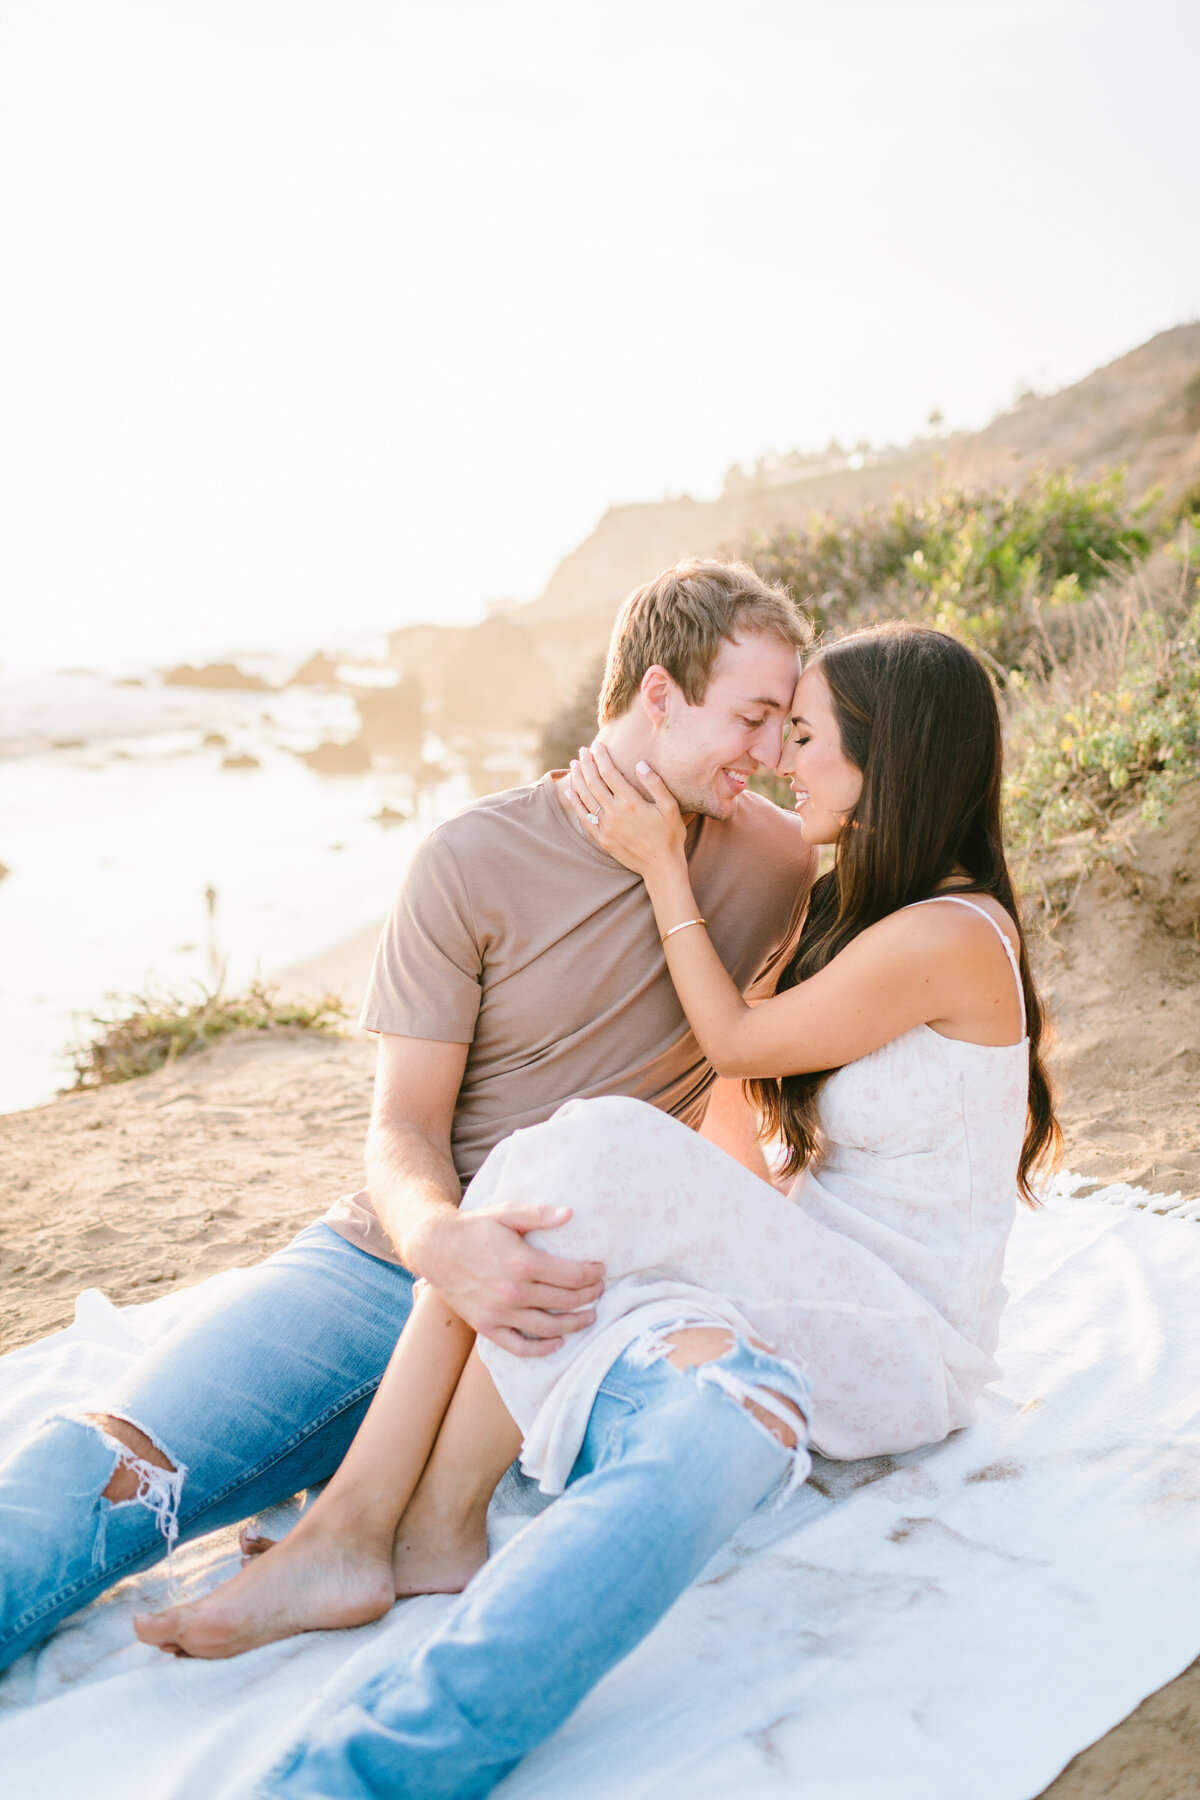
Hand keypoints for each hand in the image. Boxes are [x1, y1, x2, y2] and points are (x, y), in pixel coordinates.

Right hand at [415, 1202, 605, 1357]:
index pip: (572, 1276)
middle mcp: (512, 1292)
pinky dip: (542, 1349)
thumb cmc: (474, 1228)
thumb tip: (570, 1214)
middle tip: (600, 1290)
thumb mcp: (506, 1213)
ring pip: (548, 1327)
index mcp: (522, 1263)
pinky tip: (558, 1341)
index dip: (592, 1275)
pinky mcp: (486, 1327)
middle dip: (590, 1296)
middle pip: (565, 1301)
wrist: (435, 1247)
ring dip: (575, 1324)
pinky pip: (519, 1347)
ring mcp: (499, 1313)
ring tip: (590, 1316)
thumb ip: (539, 1215)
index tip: (601, 1271)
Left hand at [568, 743, 685, 875]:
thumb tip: (640, 764)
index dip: (601, 757)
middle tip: (582, 751)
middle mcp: (615, 813)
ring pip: (586, 798)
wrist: (661, 867)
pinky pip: (584, 818)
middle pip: (594, 783)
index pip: (610, 773)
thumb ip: (656, 784)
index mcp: (631, 802)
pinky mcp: (603, 839)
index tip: (597, 745)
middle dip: (587, 764)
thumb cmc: (670, 836)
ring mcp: (606, 827)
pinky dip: (575, 804)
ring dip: (578, 780)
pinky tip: (570, 792)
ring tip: (574, 765)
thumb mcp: (671, 808)